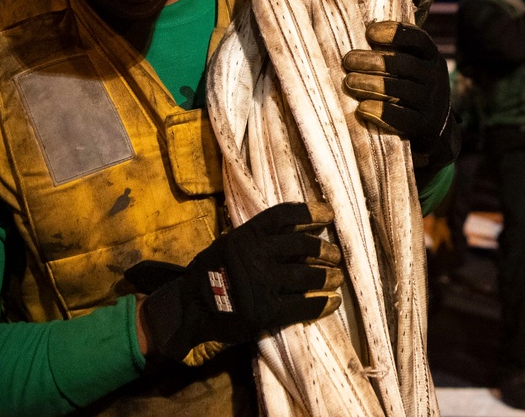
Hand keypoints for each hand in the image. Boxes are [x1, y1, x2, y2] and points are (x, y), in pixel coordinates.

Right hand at [127, 201, 341, 361]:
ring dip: (329, 276)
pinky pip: (304, 305)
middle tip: (336, 256)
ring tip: (336, 278)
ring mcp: (262, 283)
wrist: (188, 310)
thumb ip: (257, 237)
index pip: (285, 215)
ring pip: (308, 274)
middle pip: (303, 244)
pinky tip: (332, 302)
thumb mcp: (229, 244)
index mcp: (247, 234)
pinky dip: (323, 304)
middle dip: (326, 250)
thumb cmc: (210, 274)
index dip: (311, 212)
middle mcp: (256, 254)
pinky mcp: (266, 311)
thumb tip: (299, 231)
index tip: (329, 215)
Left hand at [342, 21, 460, 172]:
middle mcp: (435, 77)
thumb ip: (394, 51)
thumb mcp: (414, 65)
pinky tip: (362, 108)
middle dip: (372, 60)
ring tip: (349, 81)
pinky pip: (401, 118)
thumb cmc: (412, 87)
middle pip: (404, 64)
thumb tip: (356, 32)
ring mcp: (431, 102)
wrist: (436, 128)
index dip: (394, 33)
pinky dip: (380, 112)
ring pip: (400, 90)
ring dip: (371, 84)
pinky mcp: (424, 125)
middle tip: (348, 60)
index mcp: (432, 57)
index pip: (418, 39)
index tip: (369, 33)